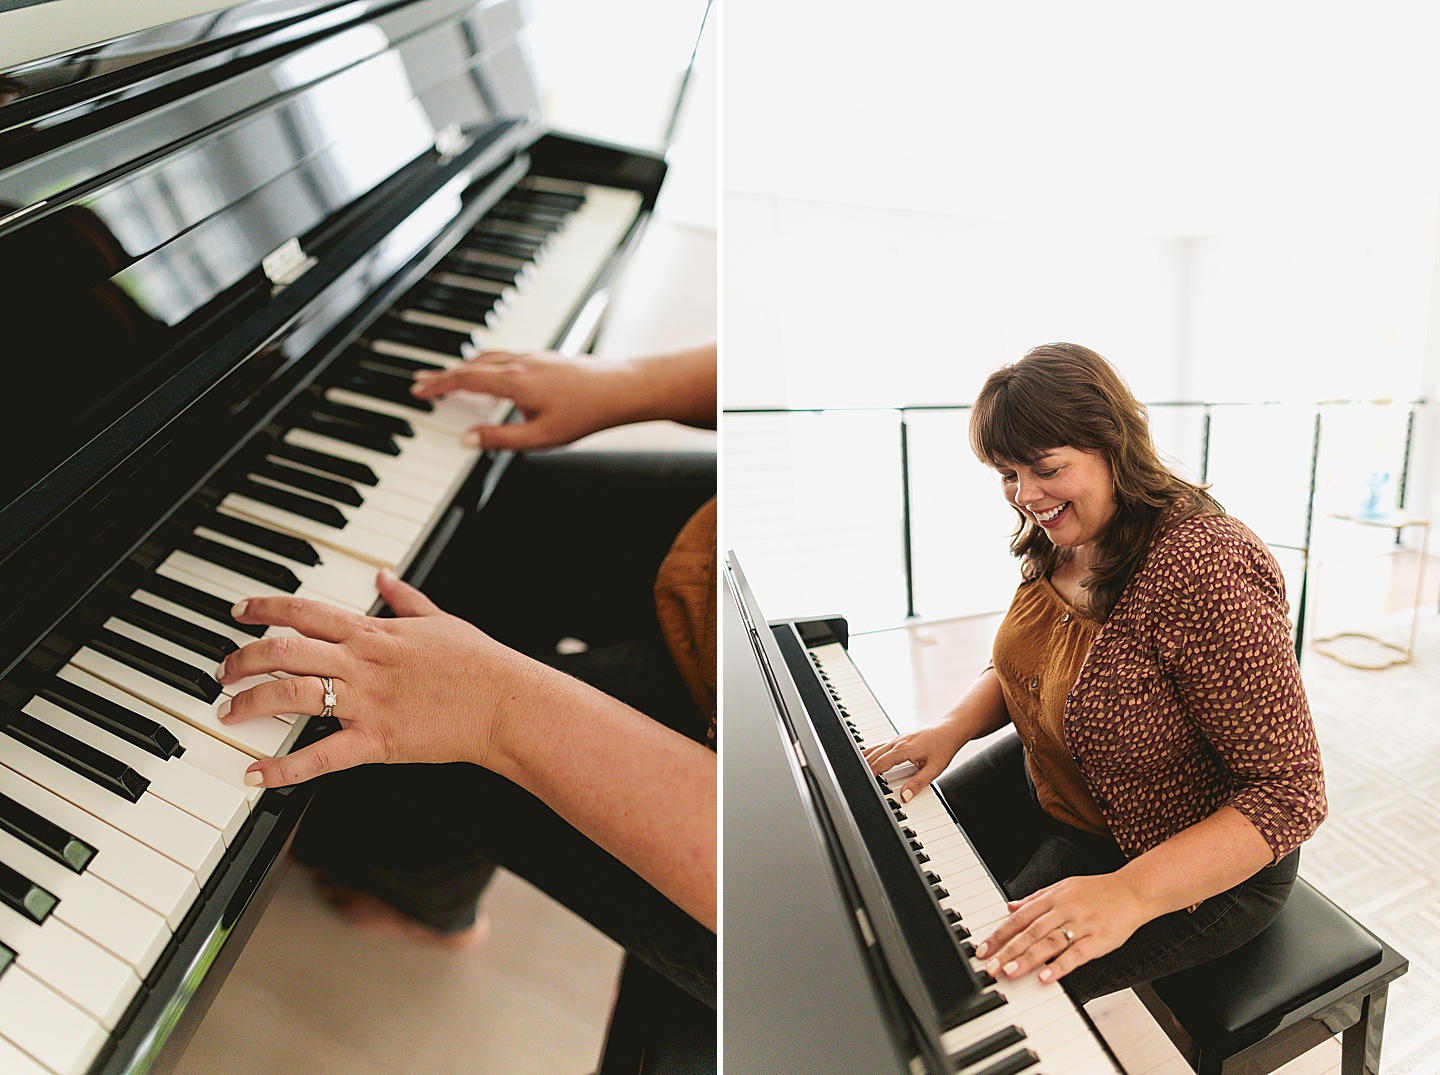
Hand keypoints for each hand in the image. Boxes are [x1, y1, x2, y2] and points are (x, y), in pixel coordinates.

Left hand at [218, 569, 540, 786]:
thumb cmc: (478, 664)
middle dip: (243, 659)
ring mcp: (367, 703)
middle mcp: (363, 663)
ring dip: (251, 703)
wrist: (505, 703)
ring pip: (292, 696)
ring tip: (228, 713)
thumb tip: (384, 576)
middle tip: (222, 671)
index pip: (306, 612)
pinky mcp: (377, 741)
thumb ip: (405, 598)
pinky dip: (282, 769)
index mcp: (374, 632)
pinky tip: (256, 775)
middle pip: (284, 652)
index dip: (265, 608)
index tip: (239, 612)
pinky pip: (320, 756)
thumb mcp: (440, 620)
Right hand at [410, 350, 643, 449]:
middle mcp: (521, 363)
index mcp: (515, 381)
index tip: (417, 388)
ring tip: (449, 378)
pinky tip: (490, 373)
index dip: (438, 384)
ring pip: (489, 356)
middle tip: (422, 382)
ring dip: (464, 366)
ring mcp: (533, 357)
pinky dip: (486, 363)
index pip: (465, 379)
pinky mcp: (545, 358)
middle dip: (444, 373)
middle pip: (472, 364)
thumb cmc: (586, 413)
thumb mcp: (541, 436)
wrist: (622, 389)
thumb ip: (501, 439)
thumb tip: (468, 441)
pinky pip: (505, 356)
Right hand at [863, 720, 968, 801]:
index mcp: (904, 749)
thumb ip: (918, 783)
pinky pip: (881, 746)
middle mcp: (898, 742)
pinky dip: (872, 753)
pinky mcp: (900, 739)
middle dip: (864, 768)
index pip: (881, 763)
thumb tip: (905, 796)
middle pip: (875, 756)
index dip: (870, 773)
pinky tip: (867, 757)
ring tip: (857, 770)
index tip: (863, 783)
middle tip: (858, 780)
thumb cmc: (944, 746)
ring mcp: (898, 739)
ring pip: (876, 749)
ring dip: (866, 759)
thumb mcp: (934, 769)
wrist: (950, 729)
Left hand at [975, 873, 1149, 984]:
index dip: (999, 935)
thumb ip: (1035, 898)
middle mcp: (1063, 910)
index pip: (1019, 918)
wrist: (1132, 891)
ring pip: (1049, 943)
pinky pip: (1076, 955)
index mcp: (1052, 898)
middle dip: (1007, 950)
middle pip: (1030, 932)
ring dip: (1027, 959)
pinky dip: (1060, 966)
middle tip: (990, 966)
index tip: (983, 949)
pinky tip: (1046, 977)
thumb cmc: (1097, 890)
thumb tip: (1010, 906)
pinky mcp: (1098, 940)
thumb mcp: (1063, 886)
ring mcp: (1080, 925)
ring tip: (1010, 972)